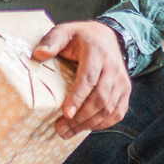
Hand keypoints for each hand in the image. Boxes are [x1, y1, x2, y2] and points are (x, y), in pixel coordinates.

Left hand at [32, 20, 129, 137]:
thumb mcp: (64, 31)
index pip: (89, 78)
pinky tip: (85, 128)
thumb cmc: (81, 37)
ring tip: (67, 132)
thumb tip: (38, 54)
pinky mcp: (125, 91)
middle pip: (100, 98)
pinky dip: (103, 124)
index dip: (78, 97)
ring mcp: (122, 81)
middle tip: (60, 128)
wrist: (107, 36)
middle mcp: (113, 68)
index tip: (66, 113)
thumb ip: (51, 41)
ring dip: (89, 124)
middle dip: (81, 117)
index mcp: (97, 53)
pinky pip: (118, 112)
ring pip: (109, 109)